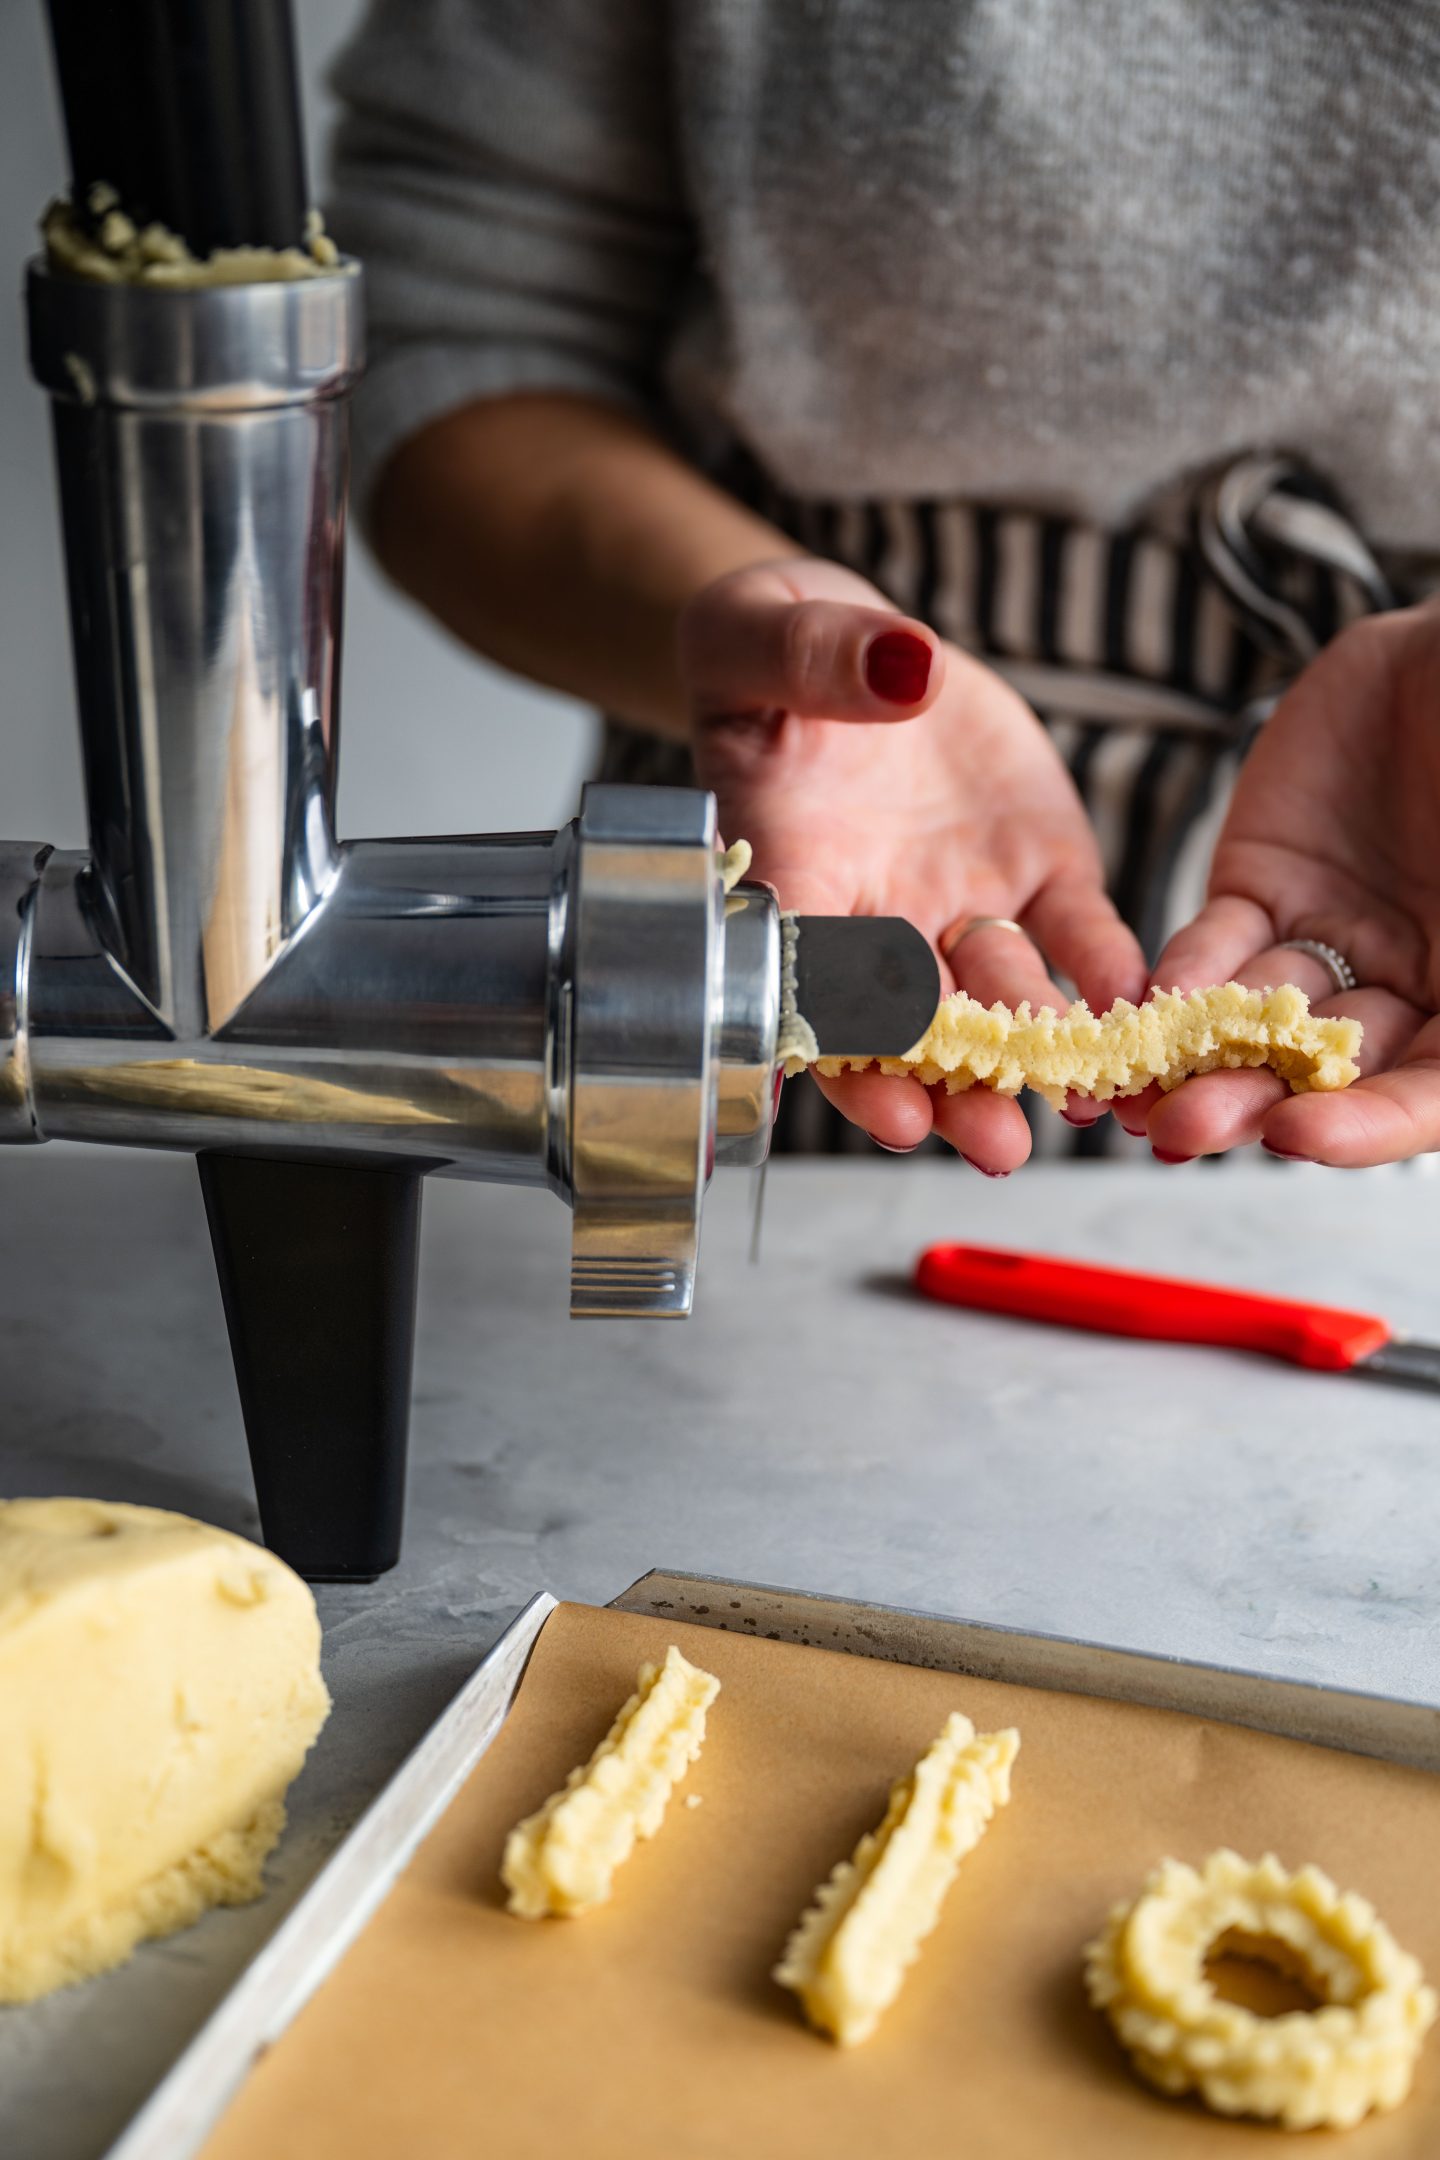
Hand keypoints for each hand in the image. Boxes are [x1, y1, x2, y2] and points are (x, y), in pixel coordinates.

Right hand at [681, 558, 1147, 1165]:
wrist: (854, 647)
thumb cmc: (773, 650)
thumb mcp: (765, 634)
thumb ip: (815, 655)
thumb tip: (897, 666)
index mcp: (792, 879)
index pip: (810, 986)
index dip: (846, 1057)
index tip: (888, 1109)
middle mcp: (878, 918)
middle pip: (912, 1025)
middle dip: (953, 1087)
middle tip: (993, 1145)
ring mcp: (964, 905)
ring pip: (1002, 998)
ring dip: (1038, 1054)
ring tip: (1083, 1102)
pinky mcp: (1042, 874)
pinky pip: (1082, 938)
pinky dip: (1112, 976)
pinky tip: (1145, 1011)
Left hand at [1143, 606, 1439, 1165]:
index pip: (1425, 1099)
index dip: (1367, 1127)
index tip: (1298, 1137)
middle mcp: (1410, 986)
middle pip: (1326, 1072)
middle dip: (1253, 1102)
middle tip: (1185, 1127)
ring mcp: (1334, 936)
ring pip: (1256, 1020)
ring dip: (1199, 1058)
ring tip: (1146, 1090)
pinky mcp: (1265, 883)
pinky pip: (1217, 942)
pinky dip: (1184, 972)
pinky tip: (1151, 997)